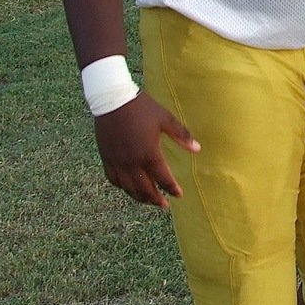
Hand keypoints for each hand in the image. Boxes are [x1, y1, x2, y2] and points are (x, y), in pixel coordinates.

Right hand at [93, 93, 199, 209]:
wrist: (112, 100)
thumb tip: (198, 149)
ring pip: (128, 188)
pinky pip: (113, 179)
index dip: (171, 188)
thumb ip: (182, 135)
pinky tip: (129, 188)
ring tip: (149, 201)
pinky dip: (122, 187)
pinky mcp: (106, 158)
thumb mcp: (165, 119)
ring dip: (140, 197)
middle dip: (156, 199)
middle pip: (145, 189)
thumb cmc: (142, 108)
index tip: (179, 195)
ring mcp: (117, 162)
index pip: (162, 179)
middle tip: (165, 205)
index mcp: (149, 153)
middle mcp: (132, 162)